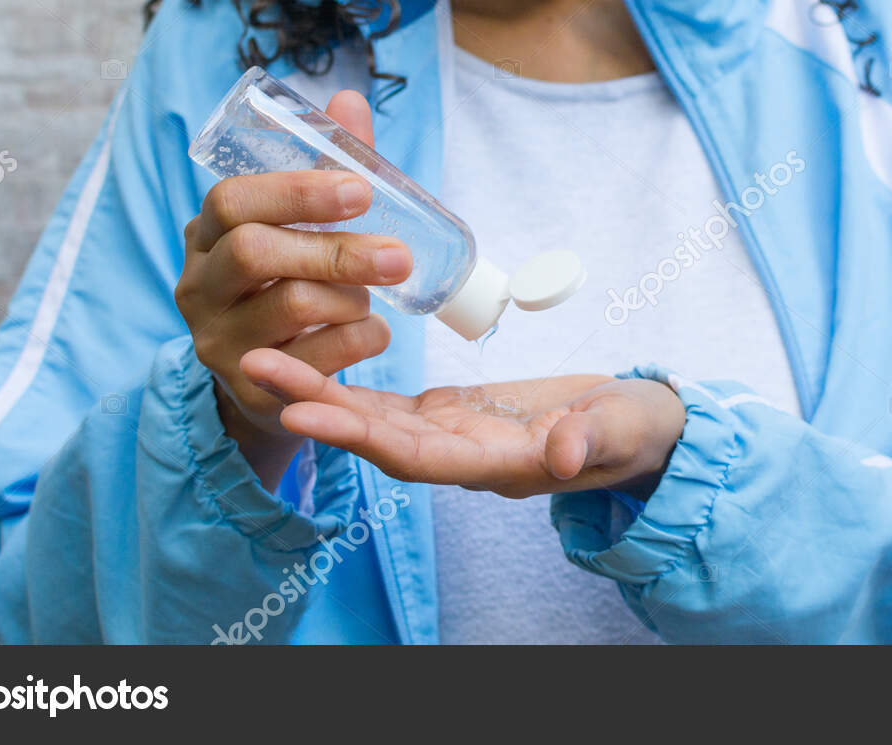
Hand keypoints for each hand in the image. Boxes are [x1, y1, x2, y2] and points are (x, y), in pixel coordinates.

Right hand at [174, 90, 411, 489]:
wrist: (269, 382)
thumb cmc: (288, 284)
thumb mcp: (299, 229)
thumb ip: (325, 168)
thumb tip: (349, 99)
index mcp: (205, 236)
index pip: (232, 202)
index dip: (296, 192)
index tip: (359, 191)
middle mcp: (198, 288)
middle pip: (257, 254)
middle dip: (336, 250)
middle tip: (399, 255)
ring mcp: (218, 343)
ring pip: (291, 307)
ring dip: (351, 296)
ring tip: (375, 294)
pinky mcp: (251, 392)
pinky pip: (319, 361)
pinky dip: (361, 340)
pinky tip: (374, 331)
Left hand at [239, 348, 686, 498]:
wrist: (637, 431)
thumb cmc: (634, 430)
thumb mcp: (623, 430)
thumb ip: (594, 441)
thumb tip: (564, 455)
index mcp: (497, 466)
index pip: (414, 457)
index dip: (357, 436)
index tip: (302, 412)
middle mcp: (460, 458)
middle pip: (375, 437)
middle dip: (315, 404)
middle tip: (253, 363)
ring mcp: (452, 438)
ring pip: (374, 418)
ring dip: (318, 391)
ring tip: (260, 356)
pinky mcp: (452, 416)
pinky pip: (390, 403)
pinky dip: (349, 383)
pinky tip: (310, 357)